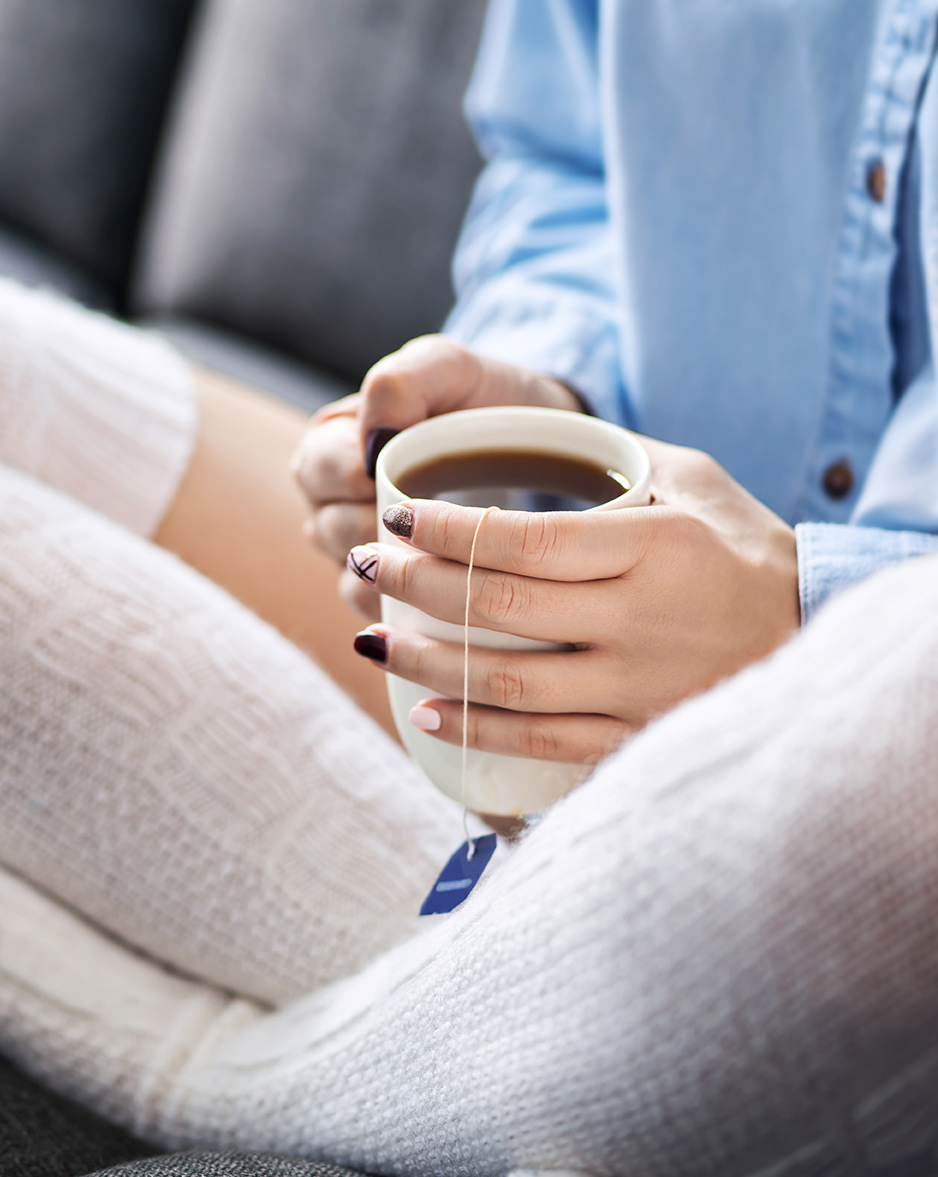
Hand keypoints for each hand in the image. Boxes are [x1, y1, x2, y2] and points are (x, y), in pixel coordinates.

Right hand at [290, 336, 581, 616]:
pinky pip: (379, 612)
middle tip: (439, 517)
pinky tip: (449, 596)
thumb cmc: (484, 395)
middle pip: (329, 528)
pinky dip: (410, 607)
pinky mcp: (390, 589)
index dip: (361, 478)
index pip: (319, 470)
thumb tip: (372, 438)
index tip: (414, 472)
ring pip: (353, 576)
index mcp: (331, 440)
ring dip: (398, 571)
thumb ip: (402, 382)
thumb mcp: (447, 367)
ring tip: (451, 551)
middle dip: (383, 527)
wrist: (539, 436)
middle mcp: (332, 497)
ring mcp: (358, 546)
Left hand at [347, 438, 799, 762]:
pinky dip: (476, 727)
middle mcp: (640, 618)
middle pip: (500, 606)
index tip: (396, 511)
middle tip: (364, 558)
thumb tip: (530, 438)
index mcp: (653, 546)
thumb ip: (616, 459)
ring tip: (371, 635)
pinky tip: (424, 710)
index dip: (447, 528)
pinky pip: (541, 738)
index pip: (524, 539)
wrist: (813, 636)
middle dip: (415, 581)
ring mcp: (637, 686)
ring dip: (426, 658)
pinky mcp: (636, 734)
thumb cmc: (745, 546)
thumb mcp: (694, 480)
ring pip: (508, 678)